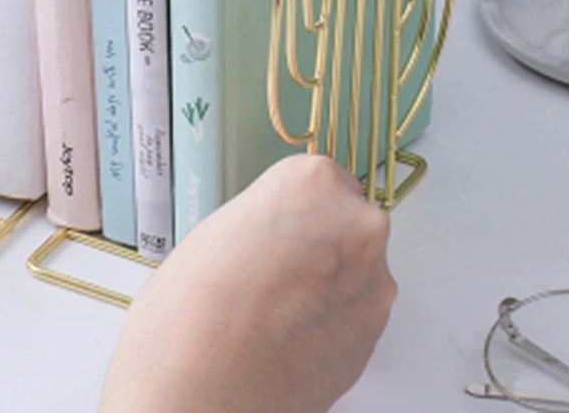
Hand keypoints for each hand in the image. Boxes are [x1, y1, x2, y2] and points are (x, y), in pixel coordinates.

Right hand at [100, 154, 395, 412]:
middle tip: (267, 266)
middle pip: (344, 218)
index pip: (318, 177)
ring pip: (353, 266)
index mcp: (313, 183)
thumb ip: (267, 219)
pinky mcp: (376, 337)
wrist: (201, 393)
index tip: (271, 224)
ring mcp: (374, 285)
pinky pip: (355, 310)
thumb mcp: (219, 228)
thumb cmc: (192, 311)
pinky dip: (329, 317)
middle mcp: (357, 226)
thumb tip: (281, 233)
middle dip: (315, 238)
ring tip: (271, 307)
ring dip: (325, 278)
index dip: (290, 206)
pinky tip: (286, 333)